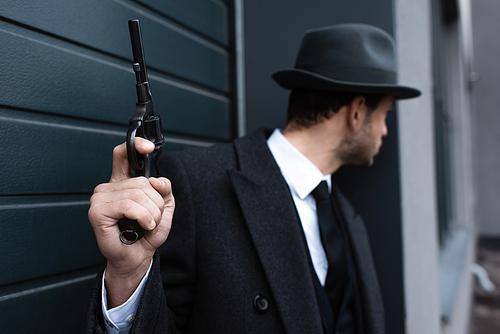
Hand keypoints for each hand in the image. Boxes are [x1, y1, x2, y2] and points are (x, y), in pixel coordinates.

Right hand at [88, 138, 173, 306]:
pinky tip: (143, 225)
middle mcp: (109, 187)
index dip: (136, 146)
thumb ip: (164, 190)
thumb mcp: (164, 208)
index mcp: (122, 182)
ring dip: (152, 212)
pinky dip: (143, 216)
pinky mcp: (97, 212)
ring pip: (137, 193)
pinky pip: (129, 205)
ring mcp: (100, 198)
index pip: (123, 155)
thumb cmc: (146, 234)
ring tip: (149, 224)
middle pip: (142, 181)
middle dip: (157, 202)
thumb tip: (157, 180)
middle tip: (154, 218)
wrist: (137, 258)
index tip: (149, 148)